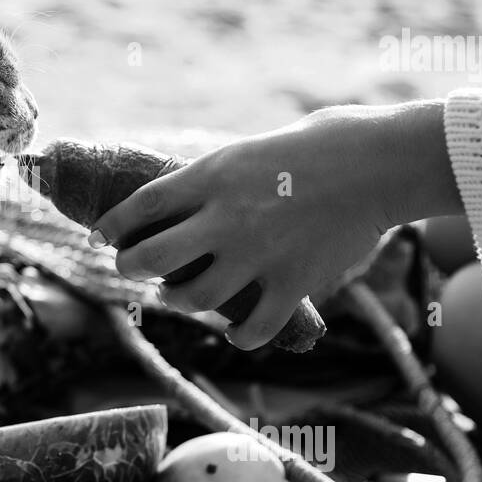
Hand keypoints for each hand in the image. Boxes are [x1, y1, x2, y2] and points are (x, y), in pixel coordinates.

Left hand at [90, 100, 459, 349]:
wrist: (379, 164)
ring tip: (180, 294)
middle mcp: (226, 218)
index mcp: (213, 176)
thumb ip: (213, 179)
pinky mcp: (292, 283)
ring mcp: (258, 255)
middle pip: (150, 259)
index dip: (113, 225)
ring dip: (179, 300)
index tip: (101, 235)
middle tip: (132, 269)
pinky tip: (235, 330)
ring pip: (193, 298)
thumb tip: (182, 201)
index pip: (141, 206)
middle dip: (131, 267)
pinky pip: (251, 328)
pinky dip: (239, 336)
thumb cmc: (318, 146)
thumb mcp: (249, 149)